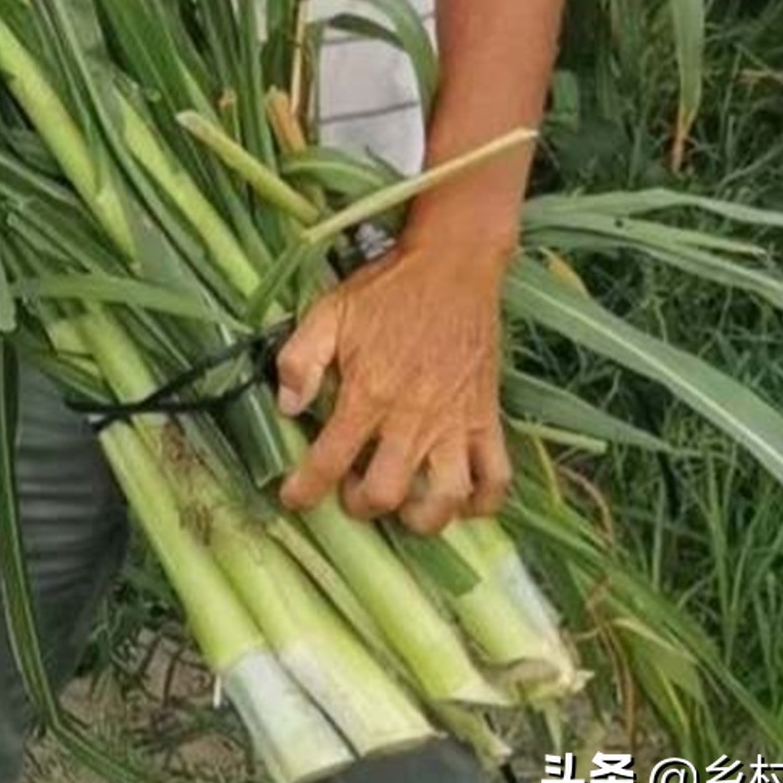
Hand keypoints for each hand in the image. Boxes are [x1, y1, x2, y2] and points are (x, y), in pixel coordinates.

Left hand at [272, 241, 512, 534]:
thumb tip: (286, 406)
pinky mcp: (487, 418)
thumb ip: (300, 358)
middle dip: (361, 505)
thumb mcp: (329, 311)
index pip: (329, 459)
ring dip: (423, 518)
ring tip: (406, 507)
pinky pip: (496, 478)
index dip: (305, 490)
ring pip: (445, 498)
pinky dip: (482, 502)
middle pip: (386, 493)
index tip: (293, 499)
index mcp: (368, 392)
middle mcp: (412, 417)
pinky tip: (460, 499)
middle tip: (352, 489)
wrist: (452, 264)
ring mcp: (455, 422)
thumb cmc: (386, 289)